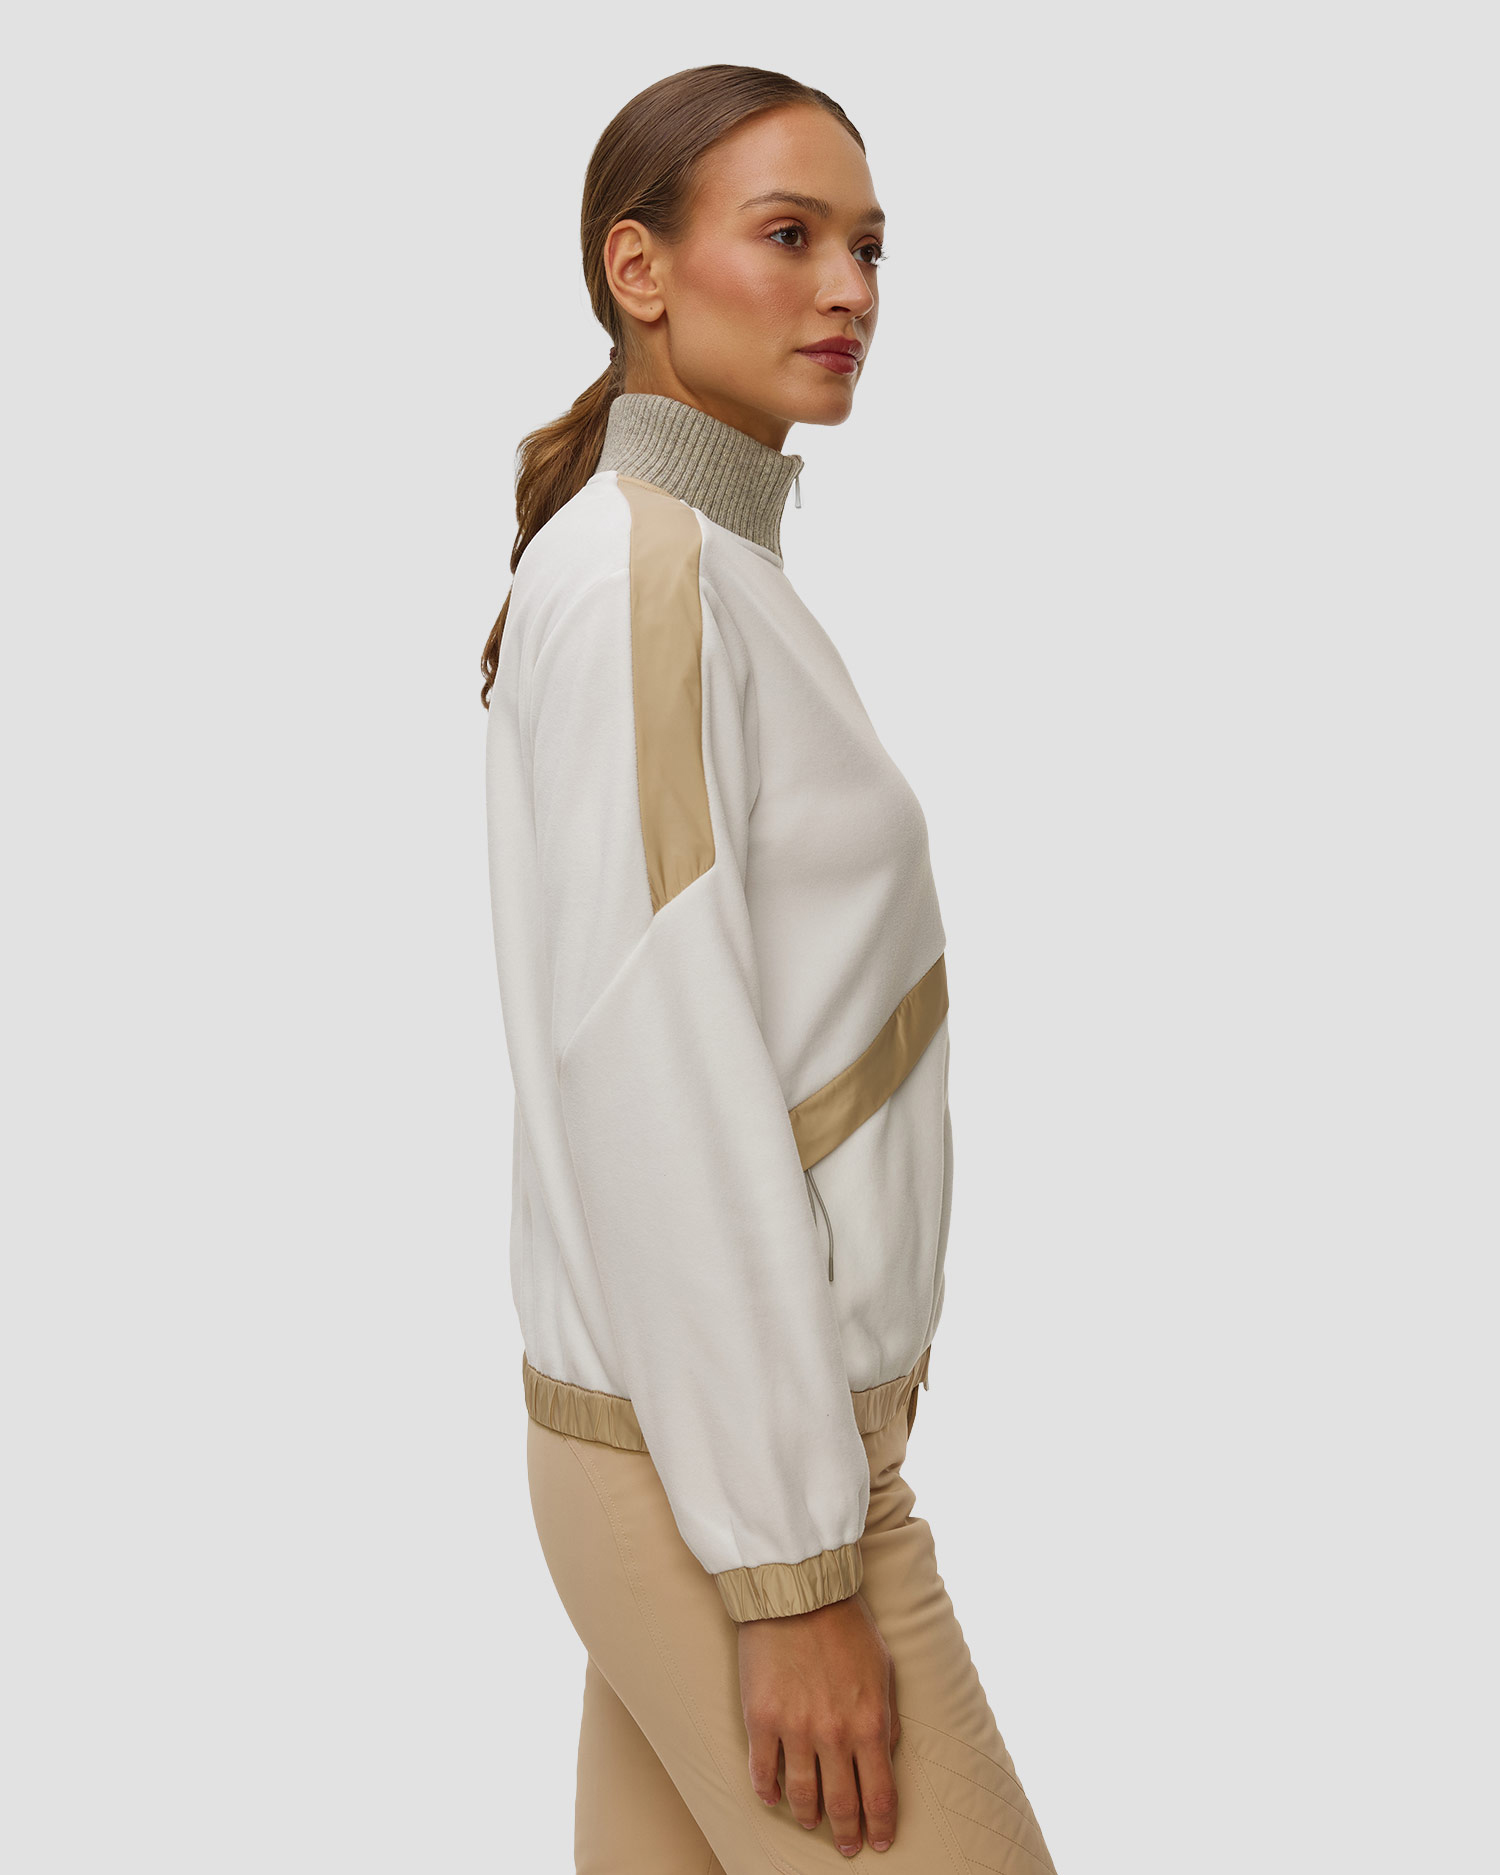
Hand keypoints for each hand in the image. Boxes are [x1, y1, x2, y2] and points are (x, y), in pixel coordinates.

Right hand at [738, 1590, 900, 1854]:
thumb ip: (886, 1715)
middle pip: (842, 1804)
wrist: (798, 1591)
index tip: (880, 1841)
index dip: (881, 1825)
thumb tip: (887, 1752)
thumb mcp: (883, 1669)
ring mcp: (795, 1729)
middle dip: (847, 1833)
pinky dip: (768, 1792)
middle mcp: (834, 1735)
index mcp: (870, 1723)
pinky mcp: (761, 1718)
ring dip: (809, 1817)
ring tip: (812, 1823)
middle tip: (848, 1847)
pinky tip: (773, 1799)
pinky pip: (762, 1771)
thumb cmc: (845, 1624)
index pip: (880, 1795)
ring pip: (802, 1795)